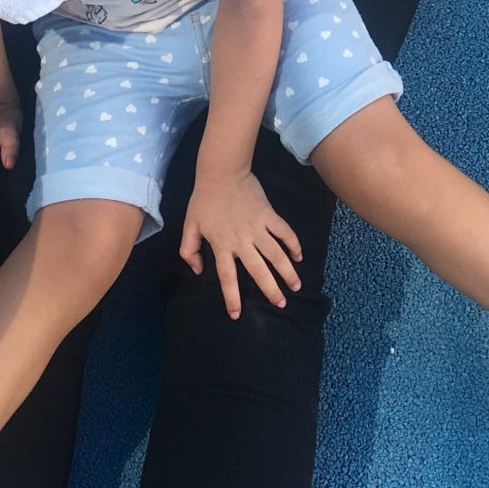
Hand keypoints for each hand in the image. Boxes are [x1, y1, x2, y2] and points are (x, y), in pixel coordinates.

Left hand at [180, 168, 302, 317]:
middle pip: (259, 270)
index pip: (227, 277)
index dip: (232, 297)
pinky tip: (299, 256)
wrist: (221, 172)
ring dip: (288, 272)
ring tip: (295, 286)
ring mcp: (257, 227)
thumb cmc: (203, 200)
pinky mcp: (269, 215)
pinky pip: (285, 232)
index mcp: (221, 244)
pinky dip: (293, 244)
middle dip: (271, 290)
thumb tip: (198, 270)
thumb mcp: (189, 225)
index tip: (237, 314)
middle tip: (281, 304)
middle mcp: (242, 240)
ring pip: (276, 254)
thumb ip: (189, 250)